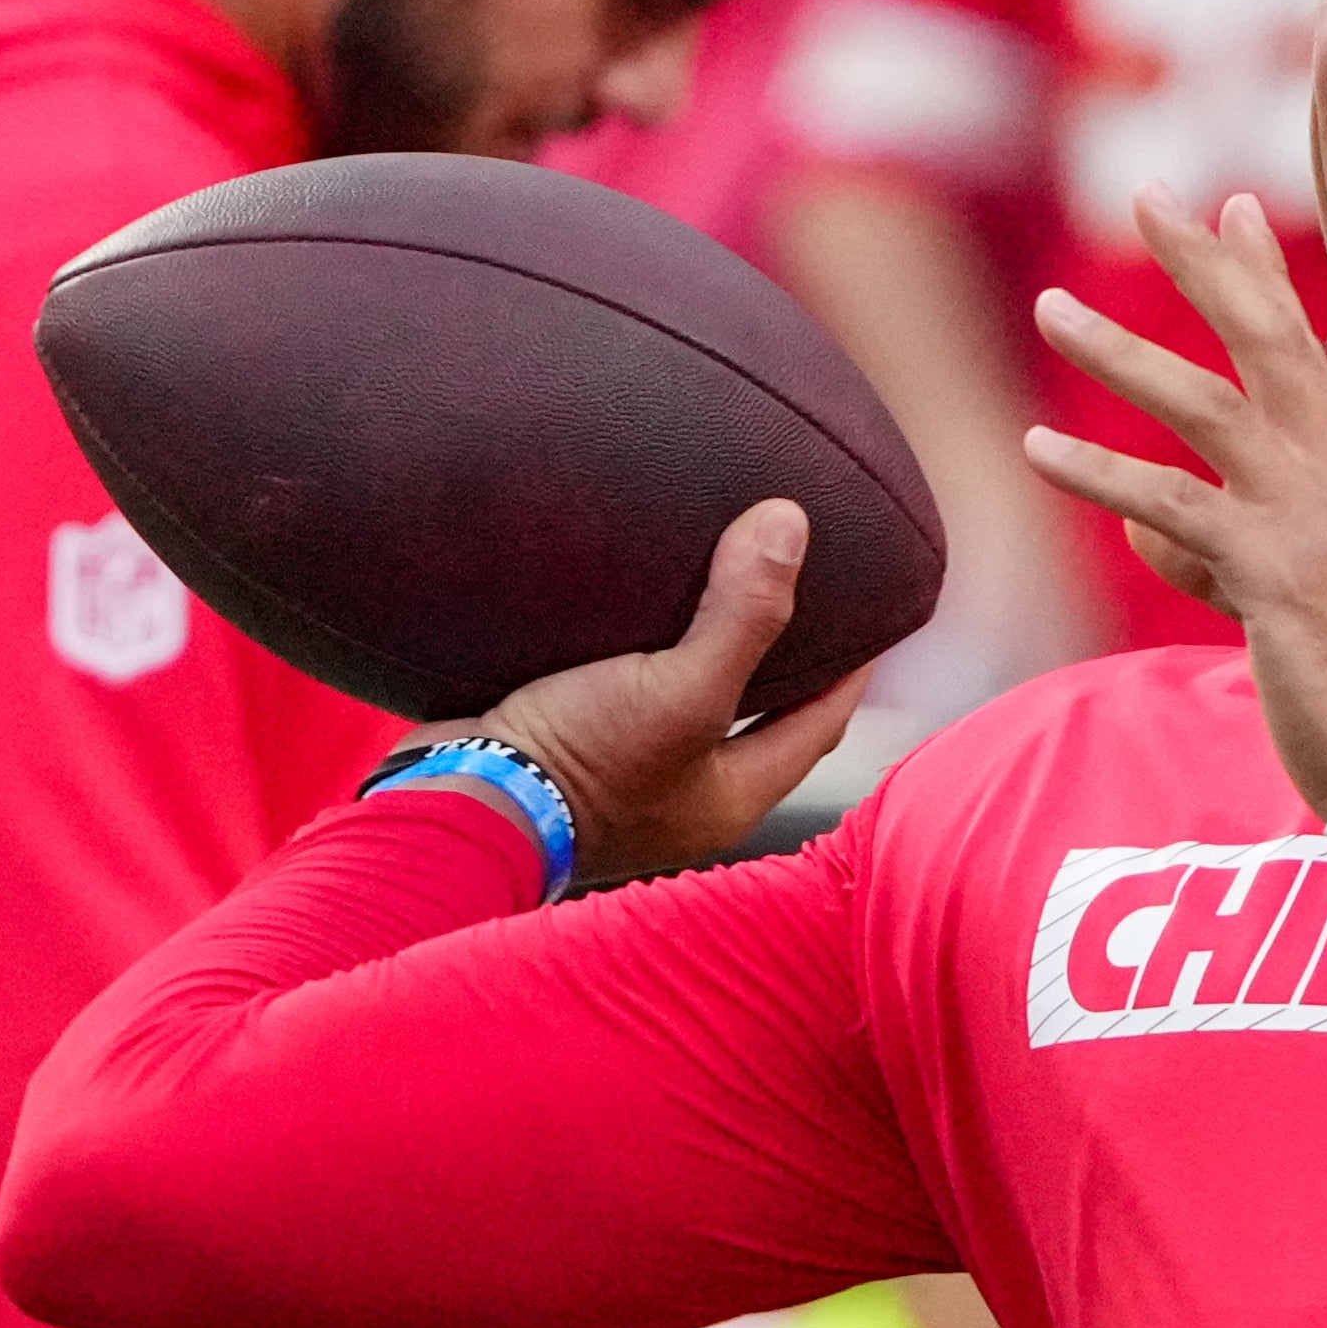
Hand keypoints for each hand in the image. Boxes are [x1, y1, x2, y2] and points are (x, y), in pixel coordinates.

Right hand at [407, 499, 867, 884]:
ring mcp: (623, 773)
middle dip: (781, 654)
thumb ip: (743, 617)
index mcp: (731, 796)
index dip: (852, 665)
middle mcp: (684, 792)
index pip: (821, 721)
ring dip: (703, 644)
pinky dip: (635, 646)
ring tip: (717, 575)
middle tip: (798, 582)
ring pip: (684, 696)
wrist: (451, 803)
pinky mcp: (566, 744)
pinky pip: (620, 687)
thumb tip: (790, 524)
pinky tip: (626, 597)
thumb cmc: (577, 766)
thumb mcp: (678, 692)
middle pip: (757, 711)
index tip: (875, 606)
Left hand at [1023, 189, 1326, 878]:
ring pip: (1207, 407)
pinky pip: (1173, 505)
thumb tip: (1144, 530)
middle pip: (1266, 343)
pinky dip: (1100, 472)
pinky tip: (1038, 449)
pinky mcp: (1276, 574)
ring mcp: (1312, 520)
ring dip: (1120, 351)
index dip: (1258, 277)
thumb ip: (1219, 556)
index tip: (1222, 206)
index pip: (1303, 353)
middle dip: (1203, 266)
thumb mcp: (1291, 604)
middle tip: (1148, 194)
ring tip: (1049, 308)